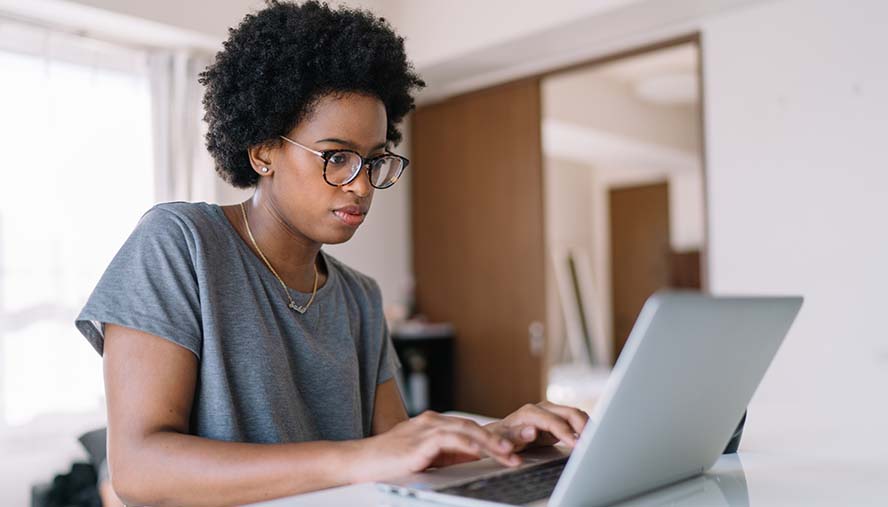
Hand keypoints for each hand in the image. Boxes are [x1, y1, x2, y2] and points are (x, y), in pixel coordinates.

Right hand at [349, 410, 521, 482]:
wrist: (357, 463)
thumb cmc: (387, 463)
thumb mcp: (424, 457)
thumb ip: (448, 455)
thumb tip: (475, 458)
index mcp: (434, 425)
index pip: (470, 428)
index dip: (493, 436)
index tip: (514, 447)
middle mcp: (432, 422)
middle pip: (473, 426)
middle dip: (499, 438)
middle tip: (521, 448)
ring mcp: (425, 430)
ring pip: (466, 431)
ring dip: (491, 443)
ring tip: (509, 454)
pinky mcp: (419, 443)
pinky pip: (450, 440)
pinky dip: (469, 445)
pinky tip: (482, 452)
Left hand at [486, 401, 589, 452]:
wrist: (499, 436)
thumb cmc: (499, 440)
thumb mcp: (501, 441)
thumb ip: (516, 436)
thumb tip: (532, 431)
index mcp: (529, 413)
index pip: (554, 421)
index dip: (567, 433)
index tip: (579, 445)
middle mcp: (542, 408)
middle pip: (570, 413)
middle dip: (584, 427)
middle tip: (595, 444)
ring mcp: (551, 412)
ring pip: (576, 415)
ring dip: (588, 427)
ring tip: (598, 442)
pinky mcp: (558, 418)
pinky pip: (576, 420)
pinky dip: (586, 428)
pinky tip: (592, 438)